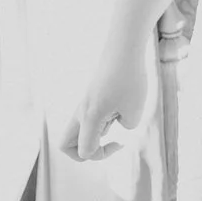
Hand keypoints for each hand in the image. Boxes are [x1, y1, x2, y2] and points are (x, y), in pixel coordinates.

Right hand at [58, 29, 153, 161]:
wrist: (124, 45)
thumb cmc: (130, 77)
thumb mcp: (136, 111)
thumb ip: (127, 126)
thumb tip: (117, 121)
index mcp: (89, 118)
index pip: (84, 152)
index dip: (102, 155)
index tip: (120, 141)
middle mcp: (81, 111)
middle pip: (66, 144)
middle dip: (84, 152)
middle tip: (105, 141)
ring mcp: (84, 102)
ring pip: (77, 129)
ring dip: (95, 132)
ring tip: (117, 115)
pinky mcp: (91, 94)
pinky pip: (88, 115)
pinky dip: (102, 117)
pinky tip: (120, 101)